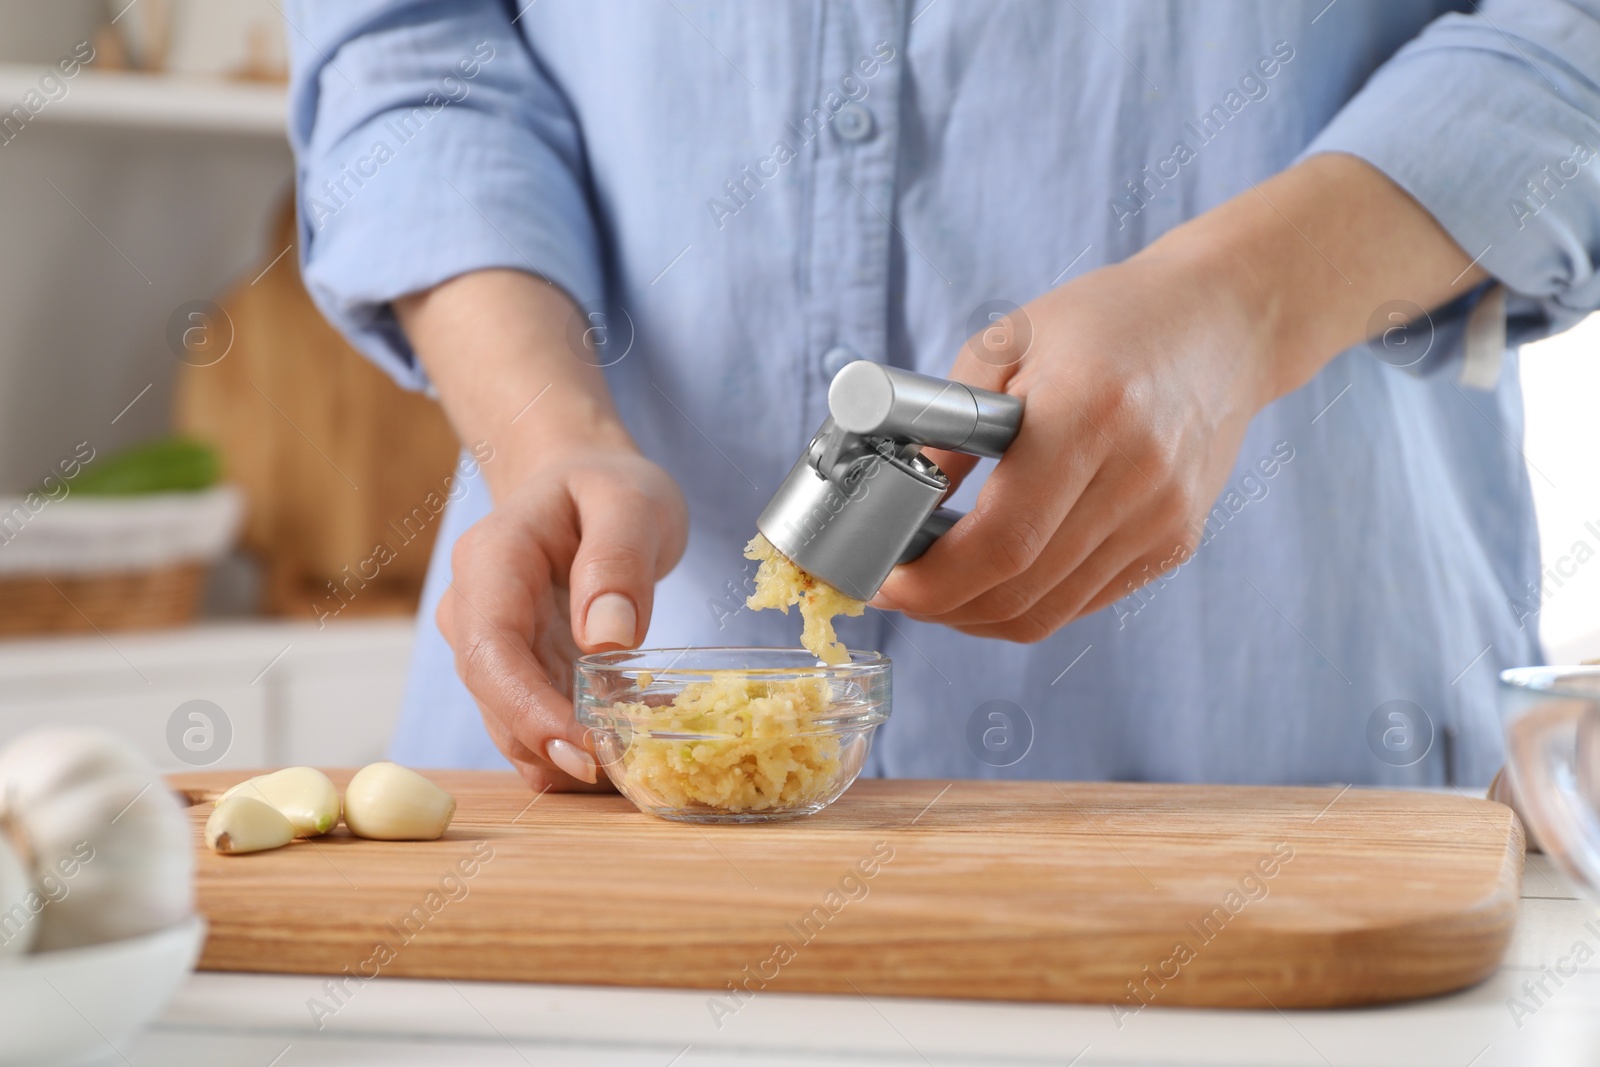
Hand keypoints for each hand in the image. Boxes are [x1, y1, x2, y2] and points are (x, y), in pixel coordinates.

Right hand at [437, 449, 687, 788]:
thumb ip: (618, 560)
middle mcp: (472, 607)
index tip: (583, 746)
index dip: (528, 709)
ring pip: (509, 720)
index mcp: (491, 561)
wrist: (580, 481)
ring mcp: (488, 644)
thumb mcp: (630, 502)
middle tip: (617, 772)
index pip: (489, 650)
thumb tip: (607, 637)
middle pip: (492, 695)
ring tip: (639, 755)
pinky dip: (578, 740)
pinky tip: (633, 734)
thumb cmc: (604, 486)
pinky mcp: (516, 670)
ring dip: (566, 752)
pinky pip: (535, 720)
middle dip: (548, 744)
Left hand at [873, 153, 1486, 640]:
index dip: (933, 580)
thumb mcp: (1009, 342)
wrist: (1225, 322)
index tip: (885, 580)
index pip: (1002, 540)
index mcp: (1087, 414)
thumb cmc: (1109, 320)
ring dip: (977, 615)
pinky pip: (1082, 601)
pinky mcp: (1174, 542)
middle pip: (1020, 588)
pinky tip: (990, 581)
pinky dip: (1025, 605)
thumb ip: (947, 422)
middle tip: (895, 588)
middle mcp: (1136, 476)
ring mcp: (1163, 518)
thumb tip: (891, 495)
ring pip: (1049, 611)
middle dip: (941, 605)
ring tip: (934, 588)